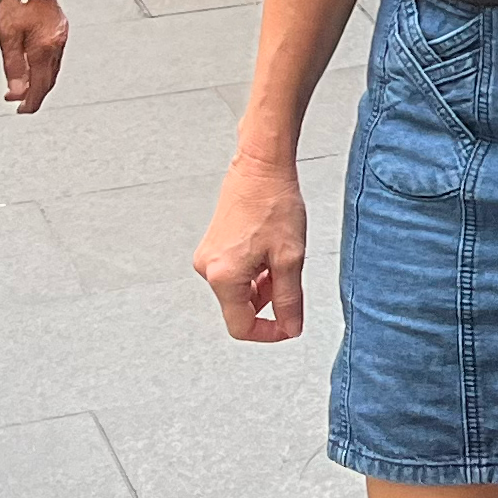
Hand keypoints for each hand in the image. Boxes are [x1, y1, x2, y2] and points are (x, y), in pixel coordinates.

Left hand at [0, 0, 67, 113]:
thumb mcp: (7, 35)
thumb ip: (13, 66)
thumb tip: (16, 91)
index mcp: (45, 47)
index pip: (40, 85)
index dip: (31, 101)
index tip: (22, 111)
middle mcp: (57, 42)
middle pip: (48, 78)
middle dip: (34, 93)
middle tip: (18, 102)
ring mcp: (60, 34)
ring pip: (51, 67)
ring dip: (38, 79)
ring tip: (21, 85)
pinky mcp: (59, 27)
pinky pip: (53, 54)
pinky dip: (43, 66)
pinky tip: (33, 65)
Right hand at [193, 151, 308, 342]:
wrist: (261, 166)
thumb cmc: (275, 203)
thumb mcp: (290, 258)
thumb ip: (290, 299)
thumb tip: (291, 328)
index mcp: (223, 276)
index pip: (240, 326)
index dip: (269, 332)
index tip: (290, 325)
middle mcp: (207, 269)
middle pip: (239, 307)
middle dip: (268, 301)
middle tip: (290, 275)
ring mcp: (207, 257)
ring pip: (238, 289)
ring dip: (263, 284)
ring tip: (281, 255)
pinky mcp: (212, 246)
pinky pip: (234, 272)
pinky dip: (255, 270)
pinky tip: (269, 247)